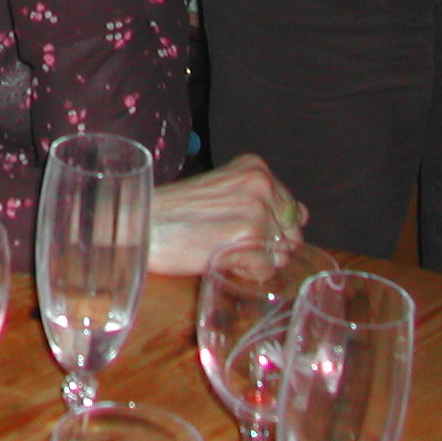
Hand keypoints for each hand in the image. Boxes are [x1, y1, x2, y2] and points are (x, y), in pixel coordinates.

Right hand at [148, 154, 306, 276]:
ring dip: (253, 260)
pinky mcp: (247, 235)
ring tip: (219, 246)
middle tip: (225, 238)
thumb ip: (264, 199)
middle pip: (291, 235)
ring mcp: (256, 208)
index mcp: (256, 167)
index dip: (269, 229)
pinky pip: (266, 269)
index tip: (235, 227)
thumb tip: (303, 215)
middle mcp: (261, 182)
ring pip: (280, 254)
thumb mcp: (224, 192)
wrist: (138, 223)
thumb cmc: (175, 212)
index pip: (293, 211)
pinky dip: (245, 272)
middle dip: (265, 246)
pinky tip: (218, 257)